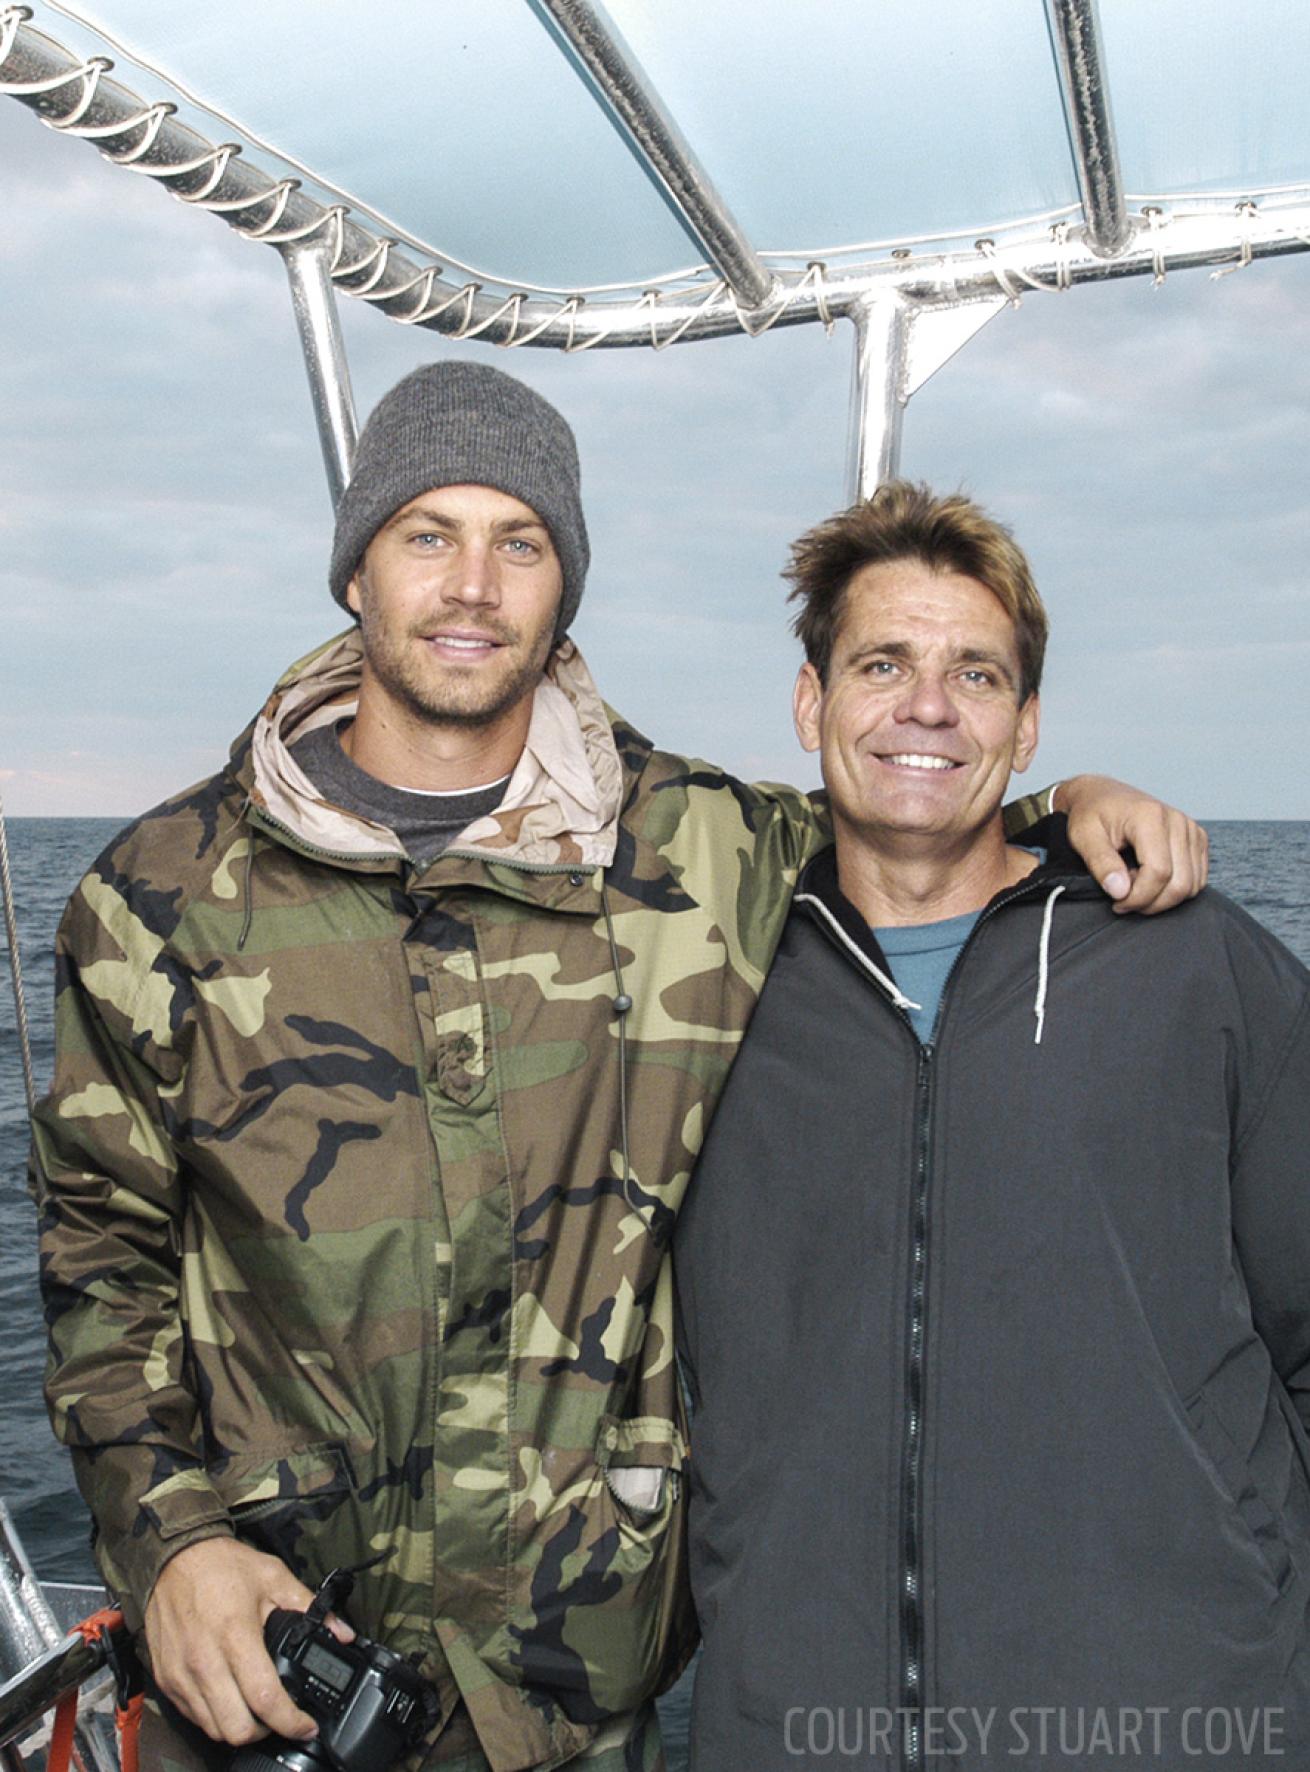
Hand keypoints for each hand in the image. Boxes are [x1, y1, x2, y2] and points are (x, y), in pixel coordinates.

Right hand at [144, 1537, 355, 1746]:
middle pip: (238, 1729)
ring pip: (214, 1730)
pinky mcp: (166, 1680)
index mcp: (236, 1636)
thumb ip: (310, 1606)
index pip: (265, 1699)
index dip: (291, 1722)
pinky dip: (215, 1718)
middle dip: (267, 1732)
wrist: (173, 1557)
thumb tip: (343, 1632)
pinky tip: (230, 1699)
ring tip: (257, 1711)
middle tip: (281, 1718)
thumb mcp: (274, 1576)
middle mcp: (205, 1662)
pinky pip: (193, 1717)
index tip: (307, 1726)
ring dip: (240, 1728)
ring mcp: (182, 1675)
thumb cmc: (222, 1565)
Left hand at [1056, 775, 1208, 914]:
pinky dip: (1174, 888)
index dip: (1138, 897)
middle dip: (1151, 903)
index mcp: (1150, 816)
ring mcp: (1191, 829)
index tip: (1117, 902)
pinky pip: (1197, 879)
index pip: (1158, 872)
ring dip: (1162, 897)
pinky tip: (1149, 878)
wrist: (1102, 794)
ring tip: (1134, 884)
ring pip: (1191, 885)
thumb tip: (1120, 891)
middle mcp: (1177, 821)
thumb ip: (1101, 864)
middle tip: (1124, 899)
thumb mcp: (1083, 837)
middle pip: (1180, 883)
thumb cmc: (1091, 813)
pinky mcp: (1197, 838)